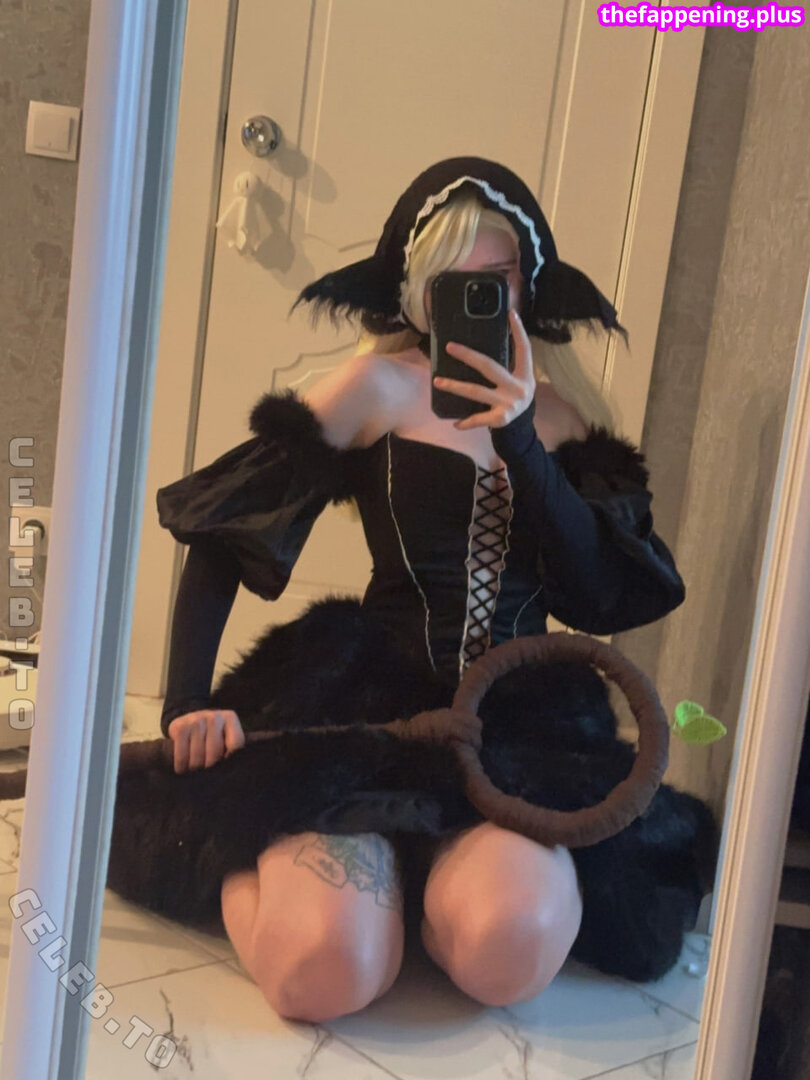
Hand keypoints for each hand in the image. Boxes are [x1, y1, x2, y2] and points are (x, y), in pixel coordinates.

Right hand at [167, 709, 244, 773]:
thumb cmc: (210, 737)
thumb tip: (230, 764)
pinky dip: (181, 765)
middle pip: (216, 752)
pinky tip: (182, 768)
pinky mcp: (180, 726)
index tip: (222, 765)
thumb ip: (231, 749)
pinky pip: (182, 754)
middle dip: (209, 767)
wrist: (185, 725)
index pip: (236, 743)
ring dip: (194, 768)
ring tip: (193, 770)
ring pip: (198, 755)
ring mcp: (196, 720)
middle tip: (205, 772)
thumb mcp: (224, 739)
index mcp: (229, 718)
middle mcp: (214, 717)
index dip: (229, 758)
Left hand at [432, 308, 535, 430]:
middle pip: (489, 366)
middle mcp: (518, 387)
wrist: (521, 425)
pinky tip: (455, 423)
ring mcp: (508, 403)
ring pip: (476, 391)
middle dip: (468, 356)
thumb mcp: (518, 378)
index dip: (518, 331)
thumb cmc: (514, 394)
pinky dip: (467, 421)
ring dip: (455, 386)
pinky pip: (479, 418)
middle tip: (449, 347)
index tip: (510, 314)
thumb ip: (506, 363)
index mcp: (524, 374)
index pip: (523, 348)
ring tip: (438, 381)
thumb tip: (483, 340)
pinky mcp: (500, 418)